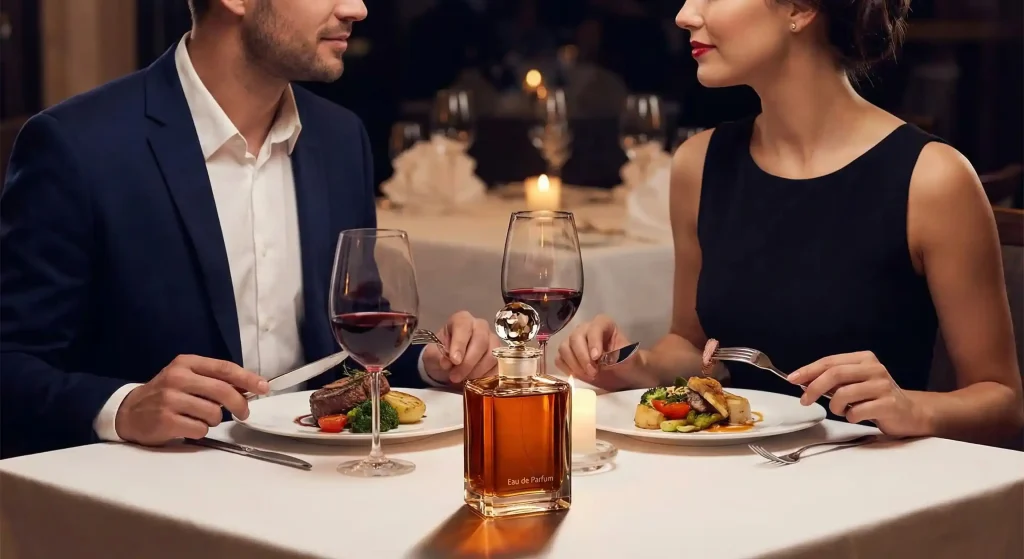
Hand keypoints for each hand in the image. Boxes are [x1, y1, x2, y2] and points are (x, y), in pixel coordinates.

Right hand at [115, 355, 268, 445]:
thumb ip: (215, 380)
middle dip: (240, 404)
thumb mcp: (188, 378)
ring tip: (200, 417)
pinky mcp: (166, 420)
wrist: (130, 412)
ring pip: (214, 412)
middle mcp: (178, 378)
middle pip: (223, 391)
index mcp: (186, 363)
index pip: (224, 368)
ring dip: (215, 419)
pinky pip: (200, 429)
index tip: (263, 387)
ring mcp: (170, 399)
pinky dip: (201, 430)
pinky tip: (188, 426)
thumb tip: (251, 386)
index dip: (247, 378)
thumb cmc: (166, 394)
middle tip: (244, 413)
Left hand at [422, 311, 500, 383]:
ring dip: (476, 371)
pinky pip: (497, 367)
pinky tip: (474, 381)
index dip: (459, 344)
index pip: (463, 326)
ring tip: (463, 380)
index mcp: (462, 320)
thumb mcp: (433, 354)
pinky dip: (486, 377)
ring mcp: (492, 340)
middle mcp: (480, 326)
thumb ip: (439, 356)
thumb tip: (448, 362)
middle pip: (481, 341)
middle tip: (455, 377)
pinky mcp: (499, 356)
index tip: (454, 360)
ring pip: (491, 355)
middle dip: (468, 362)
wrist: (448, 365)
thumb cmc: (441, 354)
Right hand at [555, 315, 631, 381]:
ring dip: (574, 364)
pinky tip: (579, 375)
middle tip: (593, 372)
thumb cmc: (627, 362)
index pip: (594, 328)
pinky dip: (566, 368)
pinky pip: (559, 359)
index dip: (594, 342)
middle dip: (583, 357)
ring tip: (588, 375)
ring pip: (564, 348)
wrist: (623, 374)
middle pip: (575, 337)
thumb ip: (622, 356)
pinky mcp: (567, 355)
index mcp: (603, 324)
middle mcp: (585, 329)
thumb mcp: (631, 359)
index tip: (597, 358)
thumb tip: (608, 358)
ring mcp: (573, 341)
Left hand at [789, 351, 928, 436]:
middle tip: (805, 400)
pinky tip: (857, 416)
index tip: (792, 379)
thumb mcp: (855, 382)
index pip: (830, 362)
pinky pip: (856, 411)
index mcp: (863, 359)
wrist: (910, 412)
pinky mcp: (888, 404)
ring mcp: (882, 386)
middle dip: (814, 388)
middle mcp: (874, 368)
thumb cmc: (876, 397)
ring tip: (841, 410)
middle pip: (835, 374)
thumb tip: (803, 381)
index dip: (809, 370)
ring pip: (843, 394)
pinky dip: (850, 416)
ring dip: (834, 406)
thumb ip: (834, 380)